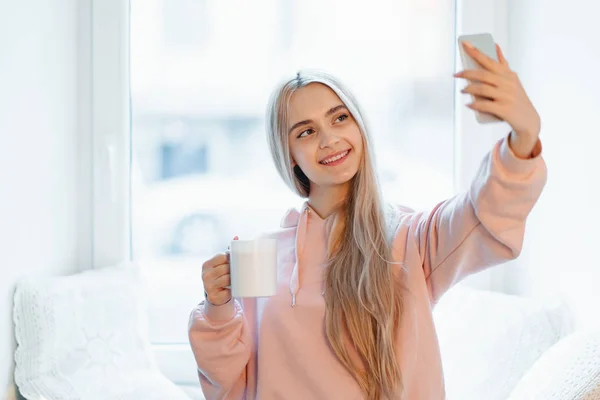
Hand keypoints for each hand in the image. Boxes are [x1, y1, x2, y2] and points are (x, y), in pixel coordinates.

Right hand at [202, 236, 237, 305]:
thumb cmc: (220, 276)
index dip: (231, 258)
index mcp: (206, 265)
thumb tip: (236, 237)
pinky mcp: (214, 296)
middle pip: (226, 268)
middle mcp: (205, 275)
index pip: (222, 256)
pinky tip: (231, 289)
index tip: (236, 260)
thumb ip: (228, 252)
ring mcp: (208, 286)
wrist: (215, 295)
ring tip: (236, 279)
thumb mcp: (221, 264)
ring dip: (234, 279)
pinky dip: (232, 290)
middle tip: (239, 270)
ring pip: (228, 279)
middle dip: (234, 269)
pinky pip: (229, 291)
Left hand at [455, 42, 540, 156]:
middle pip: (483, 74)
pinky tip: (469, 104)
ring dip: (469, 89)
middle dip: (467, 73)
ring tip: (462, 90)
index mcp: (508, 75)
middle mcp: (508, 83)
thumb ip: (503, 65)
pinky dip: (474, 104)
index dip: (476, 52)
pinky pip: (484, 105)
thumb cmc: (516, 98)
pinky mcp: (504, 109)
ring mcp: (506, 96)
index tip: (464, 44)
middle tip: (456, 74)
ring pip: (482, 89)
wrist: (528, 120)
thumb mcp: (512, 80)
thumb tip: (495, 46)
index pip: (489, 60)